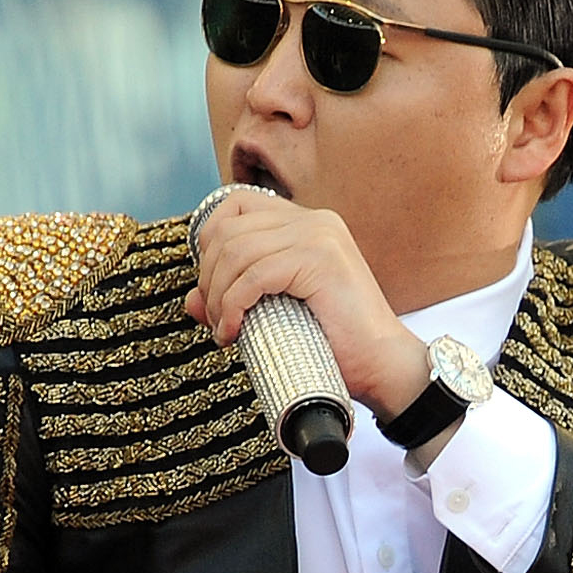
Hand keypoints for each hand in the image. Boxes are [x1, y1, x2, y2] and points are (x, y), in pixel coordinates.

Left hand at [186, 188, 429, 419]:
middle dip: (208, 276)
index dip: (209, 243)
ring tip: (225, 329)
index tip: (211, 289)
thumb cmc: (333, 344)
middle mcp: (313, 220)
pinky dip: (233, 306)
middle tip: (214, 317)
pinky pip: (254, 276)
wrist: (382, 366)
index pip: (235, 206)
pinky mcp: (320, 260)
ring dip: (218, 296)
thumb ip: (234, 297)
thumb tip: (191, 300)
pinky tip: (234, 332)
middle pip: (228, 229)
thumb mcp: (274, 313)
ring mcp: (318, 236)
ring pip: (236, 251)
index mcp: (306, 223)